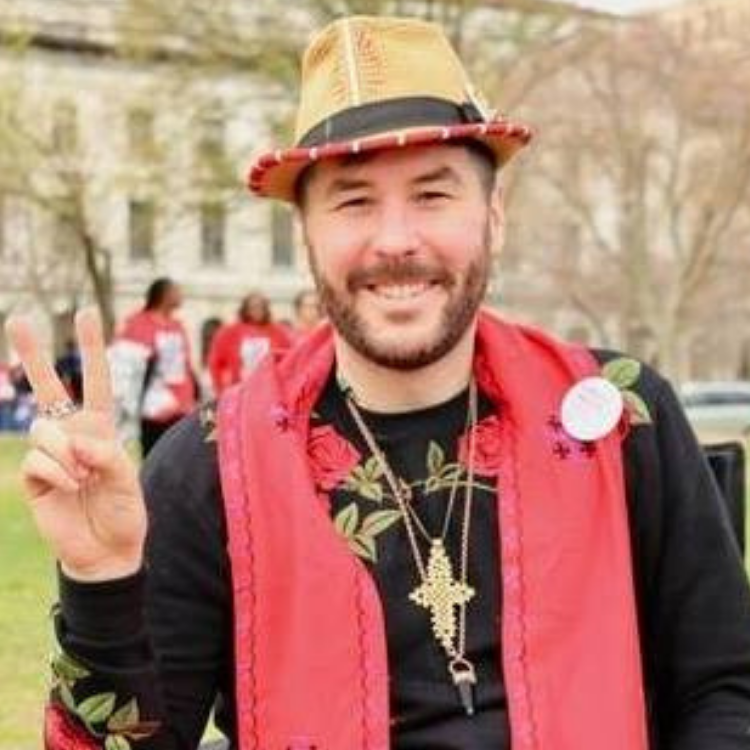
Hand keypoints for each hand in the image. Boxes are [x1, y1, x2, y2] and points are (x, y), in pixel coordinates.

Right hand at [5, 308, 145, 581]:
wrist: (106, 550)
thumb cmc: (123, 511)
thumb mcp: (127, 478)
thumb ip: (106, 453)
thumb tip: (75, 439)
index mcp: (101, 428)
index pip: (97, 381)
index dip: (91, 348)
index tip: (85, 313)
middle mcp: (73, 434)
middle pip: (49, 388)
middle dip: (34, 354)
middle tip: (18, 318)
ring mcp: (51, 454)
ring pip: (45, 428)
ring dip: (67, 453)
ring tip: (82, 478)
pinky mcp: (34, 476)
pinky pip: (40, 460)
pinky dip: (58, 472)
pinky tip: (70, 488)